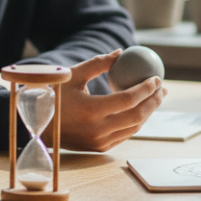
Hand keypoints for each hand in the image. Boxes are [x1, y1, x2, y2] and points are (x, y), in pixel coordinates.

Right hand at [46, 50, 165, 151]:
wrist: (38, 125)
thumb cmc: (55, 95)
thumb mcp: (73, 75)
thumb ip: (98, 64)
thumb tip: (121, 53)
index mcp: (91, 110)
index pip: (128, 100)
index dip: (146, 89)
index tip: (156, 78)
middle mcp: (97, 130)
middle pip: (137, 116)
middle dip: (154, 101)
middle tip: (162, 88)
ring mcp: (99, 142)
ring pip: (134, 127)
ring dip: (149, 112)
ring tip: (156, 97)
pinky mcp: (99, 148)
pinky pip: (125, 134)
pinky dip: (136, 121)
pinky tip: (141, 109)